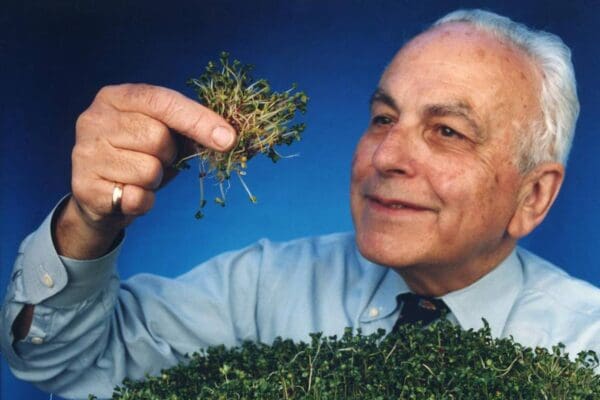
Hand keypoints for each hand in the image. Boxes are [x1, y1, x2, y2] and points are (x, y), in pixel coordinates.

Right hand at [56, 83, 235, 257]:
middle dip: (168, 155)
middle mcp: (93, 119)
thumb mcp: (163, 134)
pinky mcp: (85, 187)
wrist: (101, 198)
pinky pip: (137, 197)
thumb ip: (189, 127)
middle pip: (157, 137)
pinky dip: (145, 201)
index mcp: (116, 97)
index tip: (228, 139)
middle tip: (156, 160)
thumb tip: (229, 136)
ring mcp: (84, 153)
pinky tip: (130, 195)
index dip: (198, 120)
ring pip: (148, 170)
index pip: (162, 101)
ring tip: (140, 177)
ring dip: (155, 180)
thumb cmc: (140, 157)